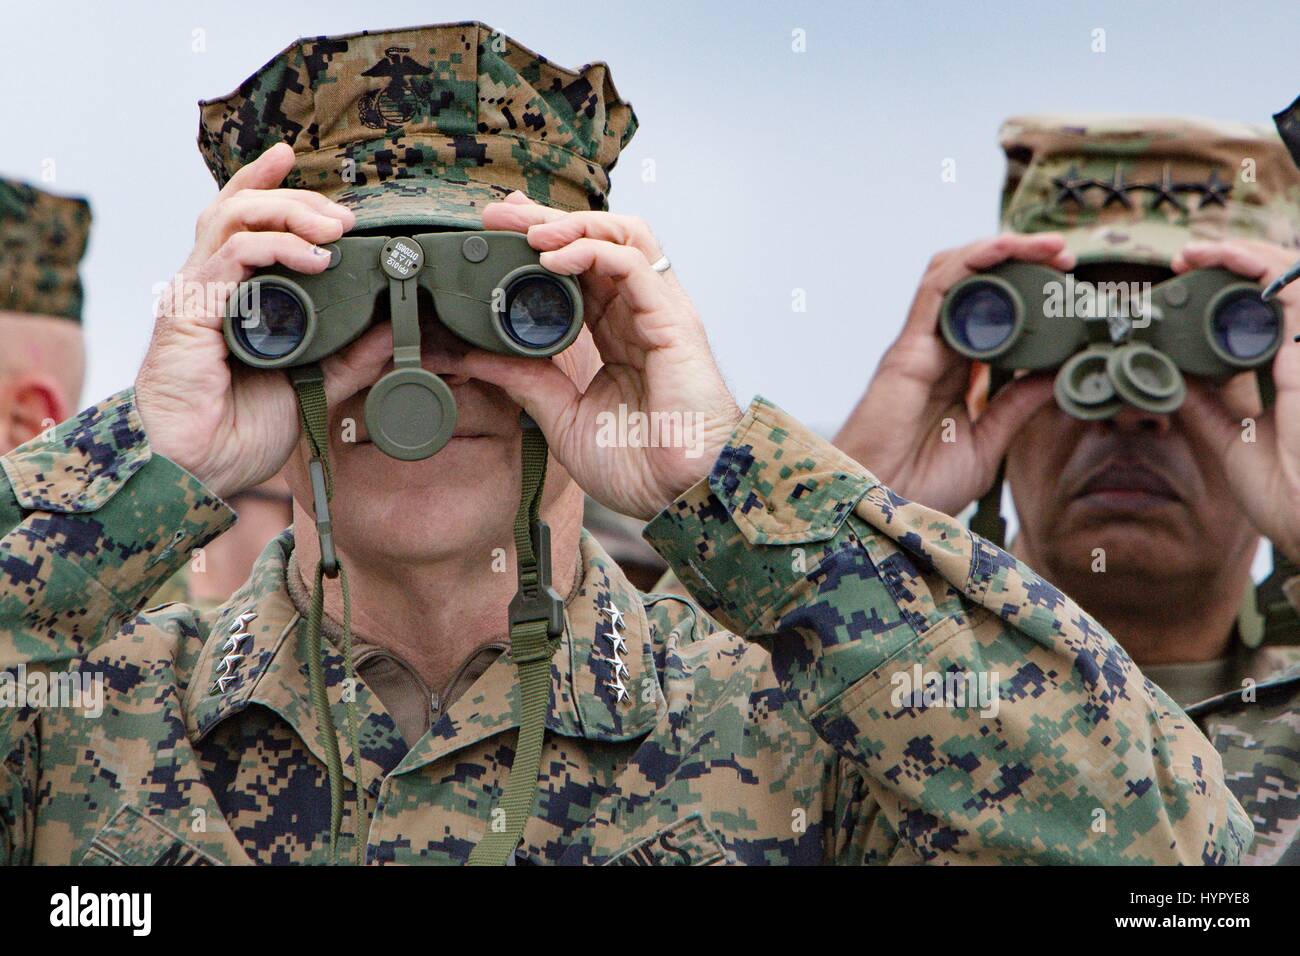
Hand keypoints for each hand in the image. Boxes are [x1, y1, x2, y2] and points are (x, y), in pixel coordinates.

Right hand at [134, 144, 386, 498]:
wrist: (196, 470)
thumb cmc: (237, 430)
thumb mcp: (312, 386)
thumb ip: (351, 356)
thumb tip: (395, 325)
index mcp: (230, 296)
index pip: (241, 221)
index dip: (264, 184)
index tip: (294, 157)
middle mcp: (207, 285)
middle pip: (240, 208)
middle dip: (295, 200)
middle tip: (346, 217)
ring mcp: (194, 294)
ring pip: (233, 220)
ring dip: (289, 213)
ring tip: (335, 230)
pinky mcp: (188, 312)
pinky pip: (231, 260)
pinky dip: (275, 250)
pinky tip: (315, 259)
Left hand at [469, 194, 741, 519]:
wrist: (680, 495)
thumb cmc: (639, 465)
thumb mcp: (563, 418)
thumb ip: (526, 380)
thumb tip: (475, 356)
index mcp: (618, 334)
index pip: (580, 269)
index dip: (542, 243)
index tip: (497, 231)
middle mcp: (639, 315)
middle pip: (599, 240)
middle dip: (548, 220)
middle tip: (501, 215)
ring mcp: (659, 313)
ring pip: (623, 237)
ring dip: (572, 226)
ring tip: (531, 232)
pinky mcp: (673, 321)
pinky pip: (634, 266)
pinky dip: (592, 252)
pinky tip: (554, 259)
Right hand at [833, 234, 1073, 514]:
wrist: (885, 506)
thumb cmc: (922, 485)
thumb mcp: (988, 441)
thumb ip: (1017, 404)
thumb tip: (1057, 374)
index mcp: (956, 373)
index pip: (992, 314)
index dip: (1027, 292)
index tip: (1070, 288)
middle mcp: (937, 351)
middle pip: (976, 285)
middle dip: (1020, 260)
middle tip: (1066, 259)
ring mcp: (920, 346)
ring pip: (956, 275)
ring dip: (1001, 251)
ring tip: (1046, 247)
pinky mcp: (908, 349)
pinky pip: (937, 289)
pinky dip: (970, 261)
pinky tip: (1002, 248)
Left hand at [1171, 239, 1299, 560]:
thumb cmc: (1285, 491)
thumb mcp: (1231, 439)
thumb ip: (1205, 404)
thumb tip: (1170, 374)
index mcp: (1288, 375)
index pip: (1262, 317)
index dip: (1227, 294)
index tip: (1182, 289)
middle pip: (1274, 289)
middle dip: (1229, 264)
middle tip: (1184, 260)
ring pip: (1286, 275)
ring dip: (1239, 254)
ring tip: (1196, 251)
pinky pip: (1291, 286)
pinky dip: (1256, 262)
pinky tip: (1223, 255)